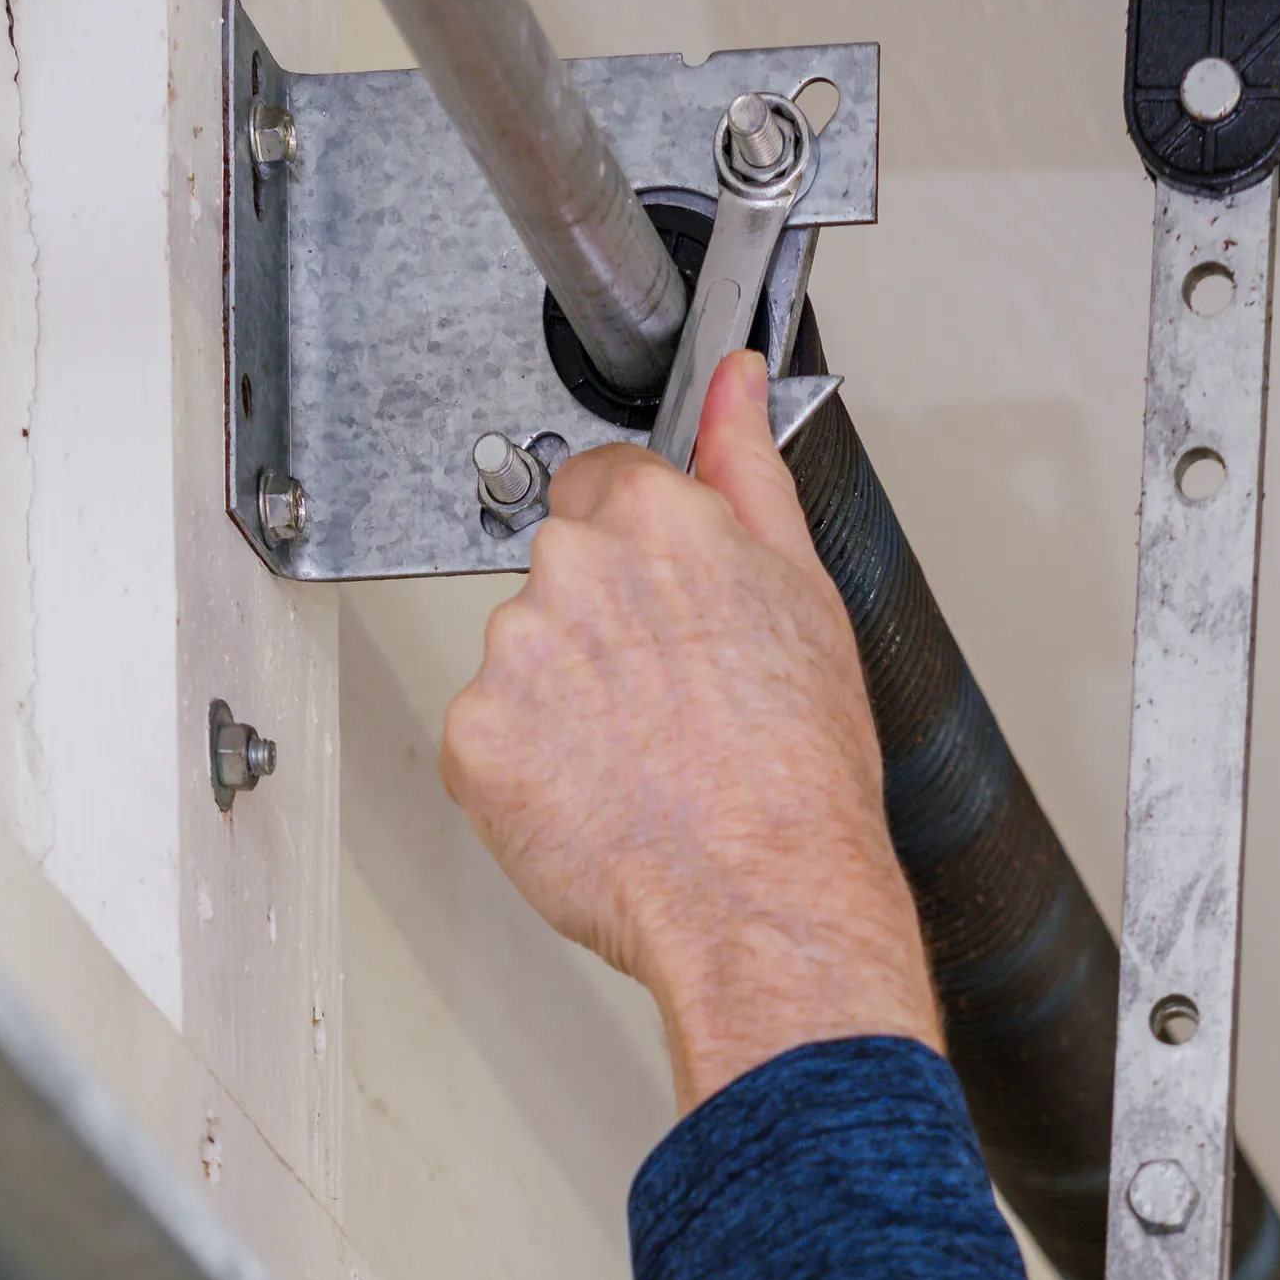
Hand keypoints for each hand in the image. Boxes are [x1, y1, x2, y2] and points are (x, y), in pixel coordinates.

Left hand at [442, 350, 942, 1111]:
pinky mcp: (474, 738)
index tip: (665, 603)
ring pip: (523, 655)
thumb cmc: (800, 769)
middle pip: (560, 569)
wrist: (765, 898)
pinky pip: (489, 737)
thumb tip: (736, 382)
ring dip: (563, 697)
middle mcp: (572, 569)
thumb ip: (749, 466)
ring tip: (644, 759)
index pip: (604, 483)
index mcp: (659, 520)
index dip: (640, 550)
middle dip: (601, 623)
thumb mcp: (805, 592)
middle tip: (672, 698)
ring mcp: (513, 655)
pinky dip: (531, 768)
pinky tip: (599, 795)